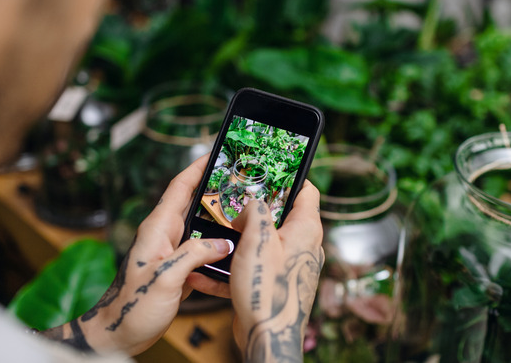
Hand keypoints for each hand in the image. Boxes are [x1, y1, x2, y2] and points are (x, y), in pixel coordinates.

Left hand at [41, 155, 231, 355]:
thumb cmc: (132, 307)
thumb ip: (193, 255)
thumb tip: (223, 243)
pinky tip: (236, 248)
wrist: (119, 334)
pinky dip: (219, 245)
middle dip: (216, 189)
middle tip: (241, 180)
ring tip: (246, 211)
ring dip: (221, 219)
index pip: (179, 188)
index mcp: (157, 229)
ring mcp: (172, 252)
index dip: (197, 168)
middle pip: (193, 203)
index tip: (217, 153)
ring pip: (201, 227)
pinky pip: (202, 249)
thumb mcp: (165, 277)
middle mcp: (165, 235)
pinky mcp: (179, 269)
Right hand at [230, 182, 323, 361]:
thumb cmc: (267, 288)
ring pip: (261, 245)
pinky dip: (230, 270)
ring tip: (214, 238)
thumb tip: (250, 210)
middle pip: (279, 217)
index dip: (288, 178)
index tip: (268, 172)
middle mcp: (302, 246)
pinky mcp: (273, 286)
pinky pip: (251, 271)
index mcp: (306, 229)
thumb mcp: (257, 238)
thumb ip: (255, 211)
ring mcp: (288, 268)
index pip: (306, 191)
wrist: (268, 338)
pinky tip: (204, 273)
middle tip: (231, 206)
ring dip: (237, 242)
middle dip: (253, 212)